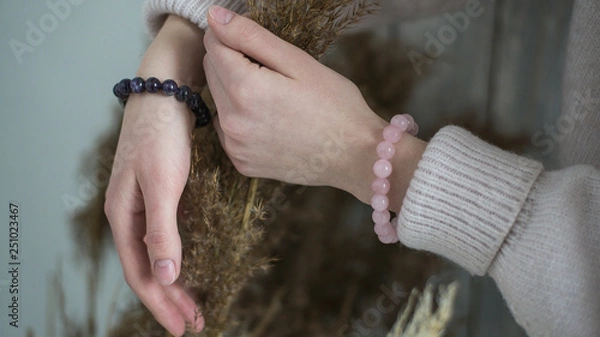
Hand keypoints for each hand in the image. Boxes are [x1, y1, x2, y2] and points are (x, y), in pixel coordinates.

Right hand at [104, 15, 204, 335]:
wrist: (168, 91)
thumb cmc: (162, 135)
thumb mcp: (162, 184)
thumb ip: (162, 231)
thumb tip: (165, 276)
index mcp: (123, 216)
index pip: (140, 274)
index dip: (161, 303)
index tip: (183, 326)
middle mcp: (130, 215)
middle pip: (149, 269)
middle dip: (171, 299)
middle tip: (194, 323)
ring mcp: (145, 204)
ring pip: (158, 255)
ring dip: (177, 282)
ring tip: (195, 304)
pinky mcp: (162, 194)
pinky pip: (168, 237)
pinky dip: (181, 257)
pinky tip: (195, 265)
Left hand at [203, 6, 425, 208]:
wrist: (355, 157)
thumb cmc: (336, 105)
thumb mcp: (298, 62)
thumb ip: (251, 37)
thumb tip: (214, 17)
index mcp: (245, 89)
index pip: (213, 45)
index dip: (233, 36)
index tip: (258, 43)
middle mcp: (232, 121)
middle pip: (211, 72)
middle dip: (233, 62)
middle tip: (273, 71)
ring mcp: (235, 146)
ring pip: (218, 100)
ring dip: (235, 91)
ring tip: (274, 98)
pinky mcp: (241, 163)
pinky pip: (228, 129)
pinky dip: (241, 119)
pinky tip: (271, 121)